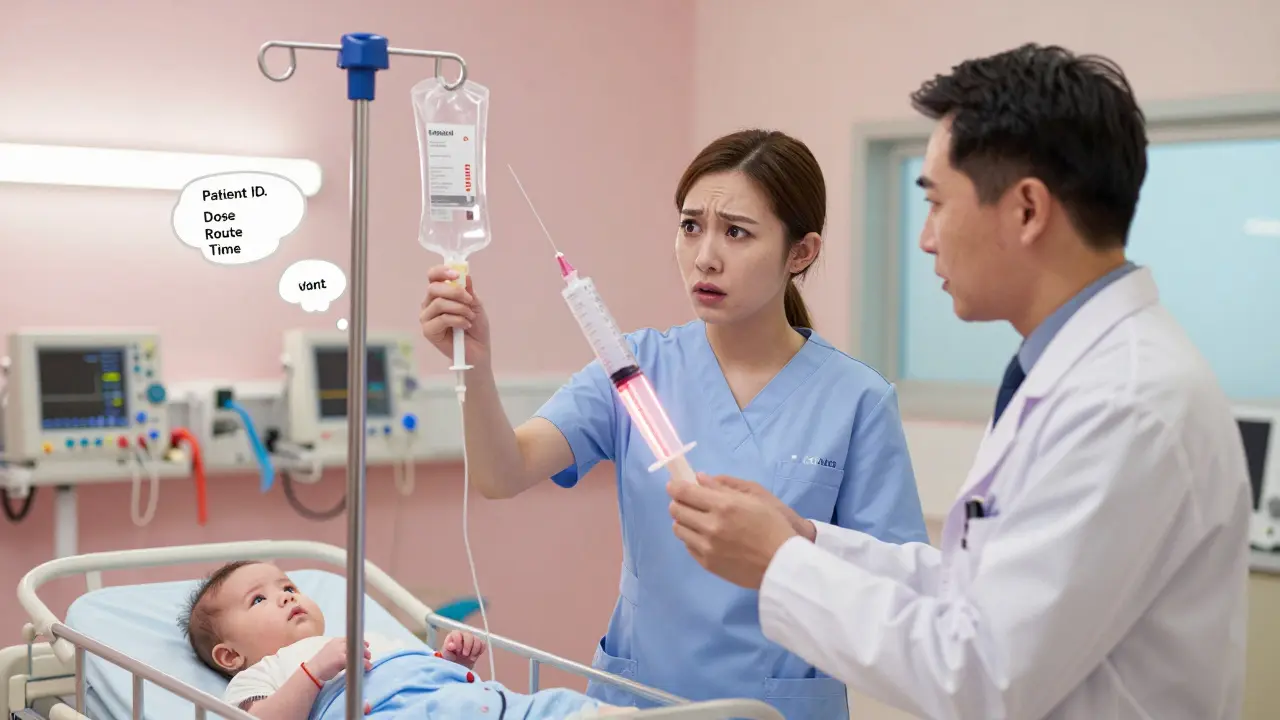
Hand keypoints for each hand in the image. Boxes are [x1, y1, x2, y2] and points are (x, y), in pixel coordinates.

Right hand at [304, 638, 371, 682]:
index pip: (350, 638)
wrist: (312, 672)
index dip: (359, 642)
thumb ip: (340, 653)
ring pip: (357, 650)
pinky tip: (367, 667)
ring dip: (364, 656)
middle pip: (356, 643)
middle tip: (368, 656)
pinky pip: (356, 659)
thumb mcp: (330, 655)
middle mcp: (338, 643)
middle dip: (363, 649)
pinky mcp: (341, 658)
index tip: (366, 645)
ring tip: (368, 663)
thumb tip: (351, 657)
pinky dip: (363, 663)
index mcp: (334, 641)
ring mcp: (340, 650)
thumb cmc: (320, 666)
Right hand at [419, 265, 490, 366]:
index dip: (442, 271)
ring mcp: (427, 317)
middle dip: (455, 292)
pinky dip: (458, 320)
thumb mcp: (475, 305)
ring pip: (439, 303)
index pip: (433, 276)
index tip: (457, 274)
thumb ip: (468, 291)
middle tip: (470, 300)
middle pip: (434, 288)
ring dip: (460, 308)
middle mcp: (429, 304)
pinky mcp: (428, 331)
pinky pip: (442, 319)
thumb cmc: (476, 326)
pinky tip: (465, 325)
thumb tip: (465, 276)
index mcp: (438, 293)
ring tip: (470, 317)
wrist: (479, 350)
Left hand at [440, 630, 486, 668]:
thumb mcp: (446, 654)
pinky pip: (483, 645)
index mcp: (455, 635)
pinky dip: (479, 651)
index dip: (458, 642)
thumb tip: (452, 645)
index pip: (457, 634)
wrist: (458, 665)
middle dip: (468, 646)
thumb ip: (447, 649)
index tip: (457, 651)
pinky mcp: (479, 644)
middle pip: (469, 635)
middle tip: (464, 655)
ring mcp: (472, 639)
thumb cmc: (450, 658)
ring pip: (477, 640)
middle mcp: (464, 635)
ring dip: (474, 650)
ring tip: (469, 658)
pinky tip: (473, 656)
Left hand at [667, 475, 799, 588]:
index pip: (685, 492)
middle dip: (678, 502)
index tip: (673, 485)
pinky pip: (688, 546)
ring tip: (695, 520)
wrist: (782, 563)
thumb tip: (699, 479)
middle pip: (677, 510)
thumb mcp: (754, 499)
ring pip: (679, 529)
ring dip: (682, 521)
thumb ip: (724, 487)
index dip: (675, 486)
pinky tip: (703, 536)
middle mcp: (711, 526)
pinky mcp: (707, 564)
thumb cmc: (773, 526)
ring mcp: (707, 547)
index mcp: (723, 506)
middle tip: (685, 502)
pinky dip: (691, 537)